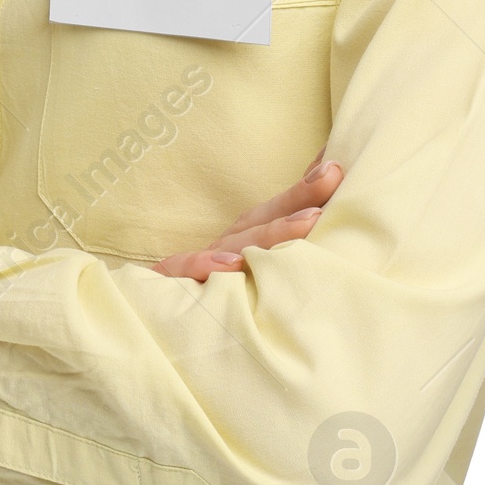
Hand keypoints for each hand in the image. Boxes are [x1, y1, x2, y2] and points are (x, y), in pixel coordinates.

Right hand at [152, 152, 343, 280]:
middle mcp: (225, 247)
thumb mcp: (251, 275)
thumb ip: (282, 251)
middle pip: (264, 218)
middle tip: (333, 176)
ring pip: (236, 245)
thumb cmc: (210, 299)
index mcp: (244, 241)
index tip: (339, 163)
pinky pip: (185, 272)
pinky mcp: (169, 285)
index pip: (280, 209)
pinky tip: (231, 265)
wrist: (144, 322)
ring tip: (309, 220)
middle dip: (299, 195)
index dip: (309, 186)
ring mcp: (197, 266)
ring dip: (272, 232)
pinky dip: (205, 267)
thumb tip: (327, 223)